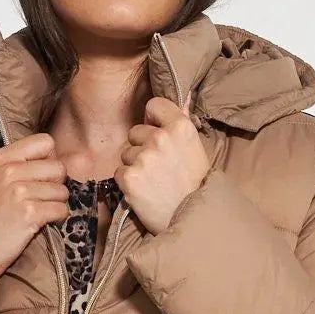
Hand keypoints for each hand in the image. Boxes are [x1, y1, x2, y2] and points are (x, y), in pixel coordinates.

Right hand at [0, 134, 69, 303]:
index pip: (45, 141)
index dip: (49, 160)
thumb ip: (16, 166)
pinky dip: (56, 220)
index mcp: (1, 157)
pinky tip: (39, 225)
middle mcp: (10, 170)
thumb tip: (51, 159)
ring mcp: (19, 191)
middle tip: (40, 201)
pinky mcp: (29, 213)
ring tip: (37, 215)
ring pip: (63, 191)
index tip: (41, 177)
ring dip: (56, 205)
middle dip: (56, 186)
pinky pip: (62, 210)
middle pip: (59, 167)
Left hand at [115, 91, 208, 234]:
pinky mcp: (130, 177)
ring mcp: (144, 158)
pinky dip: (128, 182)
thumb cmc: (195, 184)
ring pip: (126, 152)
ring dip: (135, 165)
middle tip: (159, 168)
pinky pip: (119, 171)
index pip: (153, 105)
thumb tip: (183, 93)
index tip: (159, 135)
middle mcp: (161, 139)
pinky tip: (145, 191)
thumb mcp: (194, 148)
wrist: (192, 220)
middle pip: (136, 131)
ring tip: (153, 181)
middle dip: (142, 147)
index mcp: (180, 127)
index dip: (153, 120)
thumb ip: (182, 121)